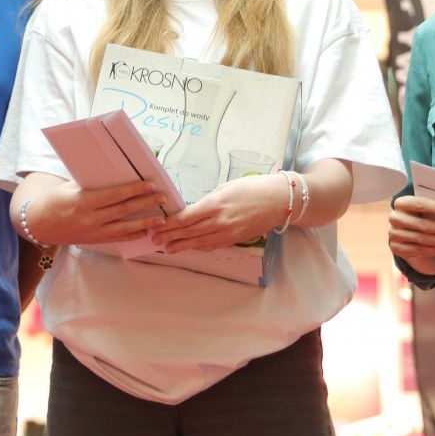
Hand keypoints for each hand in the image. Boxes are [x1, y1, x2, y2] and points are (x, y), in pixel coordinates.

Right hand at [24, 179, 167, 246]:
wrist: (39, 225)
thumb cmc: (54, 200)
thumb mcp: (70, 187)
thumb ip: (92, 184)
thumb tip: (116, 174)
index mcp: (83, 202)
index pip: (114, 195)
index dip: (133, 190)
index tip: (150, 185)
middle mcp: (90, 219)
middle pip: (123, 211)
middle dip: (144, 204)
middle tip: (162, 198)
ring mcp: (92, 232)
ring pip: (124, 228)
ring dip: (144, 223)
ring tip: (161, 219)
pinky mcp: (94, 241)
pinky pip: (117, 238)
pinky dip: (133, 235)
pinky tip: (146, 231)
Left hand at [150, 173, 289, 252]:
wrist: (278, 201)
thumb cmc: (253, 188)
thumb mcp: (226, 187)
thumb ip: (209, 200)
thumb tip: (195, 209)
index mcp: (216, 204)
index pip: (187, 217)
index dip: (171, 224)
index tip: (159, 225)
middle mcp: (220, 221)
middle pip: (190, 231)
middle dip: (171, 236)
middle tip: (155, 239)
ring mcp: (228, 233)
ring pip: (199, 242)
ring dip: (182, 245)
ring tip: (167, 248)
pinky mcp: (235, 239)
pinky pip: (213, 245)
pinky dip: (199, 247)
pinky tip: (189, 247)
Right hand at [388, 195, 434, 267]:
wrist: (408, 232)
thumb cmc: (421, 216)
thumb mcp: (424, 209)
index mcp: (402, 203)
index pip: (420, 204)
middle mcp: (395, 218)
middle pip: (422, 224)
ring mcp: (394, 234)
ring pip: (422, 239)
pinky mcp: (397, 248)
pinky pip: (420, 251)